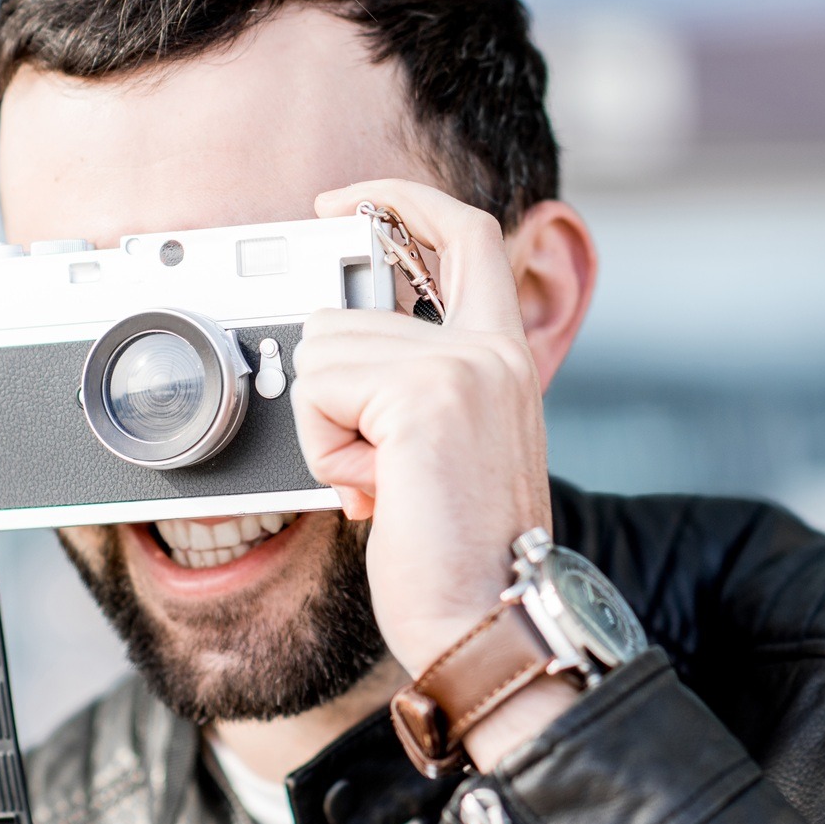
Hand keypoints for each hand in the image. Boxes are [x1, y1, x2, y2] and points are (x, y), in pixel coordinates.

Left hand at [290, 180, 574, 763]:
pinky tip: (378, 491)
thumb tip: (332, 356)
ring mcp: (463, 367)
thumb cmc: (461, 560)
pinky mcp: (426, 395)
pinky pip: (320, 393)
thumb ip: (410, 390)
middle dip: (331, 396)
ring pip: (323, 353)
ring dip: (329, 432)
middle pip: (347, 314)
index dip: (400, 200)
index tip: (343, 203)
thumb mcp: (442, 451)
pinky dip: (327, 451)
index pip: (465, 234)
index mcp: (504, 357)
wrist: (491, 623)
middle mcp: (491, 352)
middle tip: (377, 467)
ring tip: (385, 485)